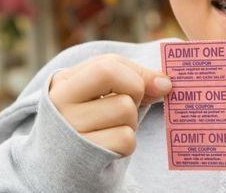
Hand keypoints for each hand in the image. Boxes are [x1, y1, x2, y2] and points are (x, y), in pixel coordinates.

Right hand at [49, 54, 171, 155]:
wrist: (64, 155)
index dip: (134, 76)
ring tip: (111, 125)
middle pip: (123, 97)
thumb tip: (165, 83)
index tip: (142, 85)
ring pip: (126, 115)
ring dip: (130, 121)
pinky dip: (126, 142)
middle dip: (134, 101)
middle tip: (120, 107)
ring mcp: (72, 133)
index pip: (107, 68)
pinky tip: (110, 143)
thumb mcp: (101, 86)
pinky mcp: (85, 157)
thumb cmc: (89, 111)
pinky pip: (126, 140)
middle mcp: (60, 106)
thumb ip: (133, 75)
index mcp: (62, 82)